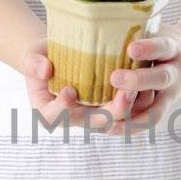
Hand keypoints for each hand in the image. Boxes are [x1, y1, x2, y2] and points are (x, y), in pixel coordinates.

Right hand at [22, 38, 140, 133]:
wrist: (60, 56)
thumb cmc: (43, 56)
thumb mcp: (32, 55)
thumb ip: (33, 62)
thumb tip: (45, 69)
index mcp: (49, 111)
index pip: (53, 118)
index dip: (62, 109)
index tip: (69, 90)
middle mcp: (74, 119)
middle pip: (94, 124)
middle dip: (111, 112)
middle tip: (124, 94)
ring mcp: (94, 115)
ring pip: (116, 120)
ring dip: (129, 108)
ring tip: (138, 89)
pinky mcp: (111, 107)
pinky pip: (128, 112)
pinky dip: (139, 102)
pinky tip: (148, 87)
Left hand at [106, 22, 180, 133]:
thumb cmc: (161, 39)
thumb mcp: (155, 27)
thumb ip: (134, 28)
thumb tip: (96, 18)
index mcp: (173, 48)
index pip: (163, 46)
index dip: (149, 48)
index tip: (131, 48)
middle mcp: (175, 73)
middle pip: (161, 79)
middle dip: (138, 81)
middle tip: (115, 78)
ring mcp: (171, 94)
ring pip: (155, 109)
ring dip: (130, 113)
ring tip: (107, 118)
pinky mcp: (163, 107)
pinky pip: (148, 121)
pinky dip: (129, 127)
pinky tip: (108, 129)